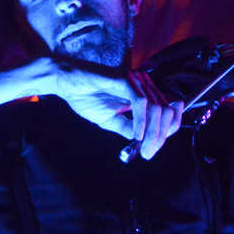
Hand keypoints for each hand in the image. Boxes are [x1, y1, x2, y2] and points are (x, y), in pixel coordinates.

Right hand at [50, 61, 183, 160]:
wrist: (67, 83)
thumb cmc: (86, 97)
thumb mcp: (111, 120)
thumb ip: (128, 129)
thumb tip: (144, 143)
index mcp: (144, 94)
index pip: (167, 113)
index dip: (165, 133)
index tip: (152, 150)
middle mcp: (144, 86)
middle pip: (166, 112)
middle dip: (160, 136)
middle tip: (147, 153)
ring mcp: (136, 82)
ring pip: (157, 109)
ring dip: (153, 132)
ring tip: (143, 147)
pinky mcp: (126, 80)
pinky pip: (141, 103)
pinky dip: (141, 122)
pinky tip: (137, 135)